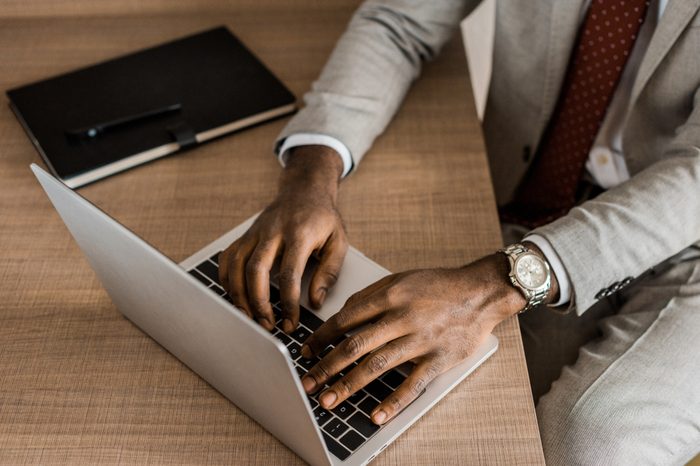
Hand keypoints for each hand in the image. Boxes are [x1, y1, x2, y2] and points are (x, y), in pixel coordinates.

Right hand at [219, 145, 347, 332]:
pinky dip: (226, 279)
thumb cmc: (323, 218)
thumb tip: (315, 301)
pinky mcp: (246, 235)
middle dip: (258, 303)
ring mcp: (256, 232)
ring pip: (236, 265)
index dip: (288, 303)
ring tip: (249, 317)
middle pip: (256, 270)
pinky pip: (228, 258)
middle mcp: (273, 232)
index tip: (290, 322)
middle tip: (266, 325)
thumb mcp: (339, 242)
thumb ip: (329, 272)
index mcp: (299, 234)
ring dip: (239, 295)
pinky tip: (234, 296)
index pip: (289, 274)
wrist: (305, 189)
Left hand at [299, 254, 531, 424]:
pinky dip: (393, 402)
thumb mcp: (401, 279)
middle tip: (308, 383)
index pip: (346, 319)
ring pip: (378, 365)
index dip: (322, 338)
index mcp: (390, 295)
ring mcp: (422, 339)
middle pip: (356, 344)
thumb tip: (341, 315)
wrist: (481, 292)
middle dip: (327, 366)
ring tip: (329, 400)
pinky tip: (375, 416)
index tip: (307, 352)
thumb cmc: (439, 286)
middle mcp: (403, 317)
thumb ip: (370, 295)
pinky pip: (413, 384)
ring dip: (349, 385)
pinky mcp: (439, 359)